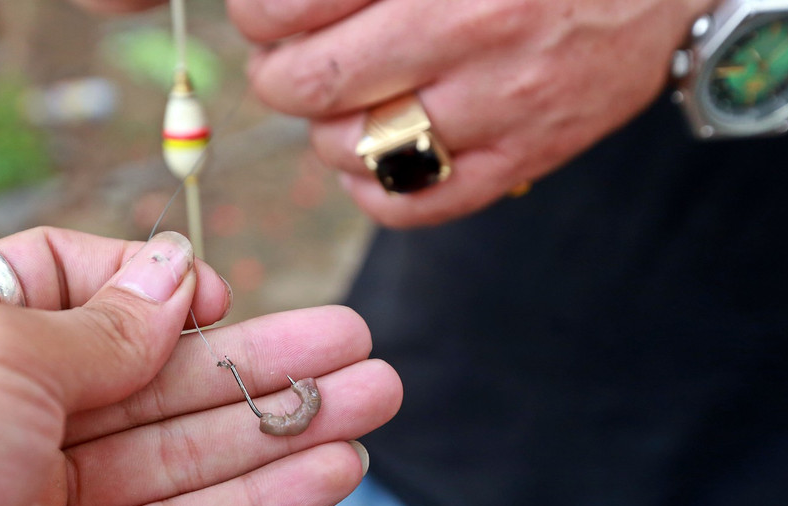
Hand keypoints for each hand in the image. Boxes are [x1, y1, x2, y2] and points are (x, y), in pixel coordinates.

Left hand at [228, 0, 710, 226]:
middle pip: (314, 82)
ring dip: (324, 132)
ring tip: (339, 105)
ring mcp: (505, 102)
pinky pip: (416, 204)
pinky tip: (369, 159)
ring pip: (357, 148)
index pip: (295, 6)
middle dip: (278, 76)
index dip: (257, 15)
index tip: (261, 15)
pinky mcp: (529, 155)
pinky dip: (371, 190)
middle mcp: (474, 29)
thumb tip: (283, 7)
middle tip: (283, 64)